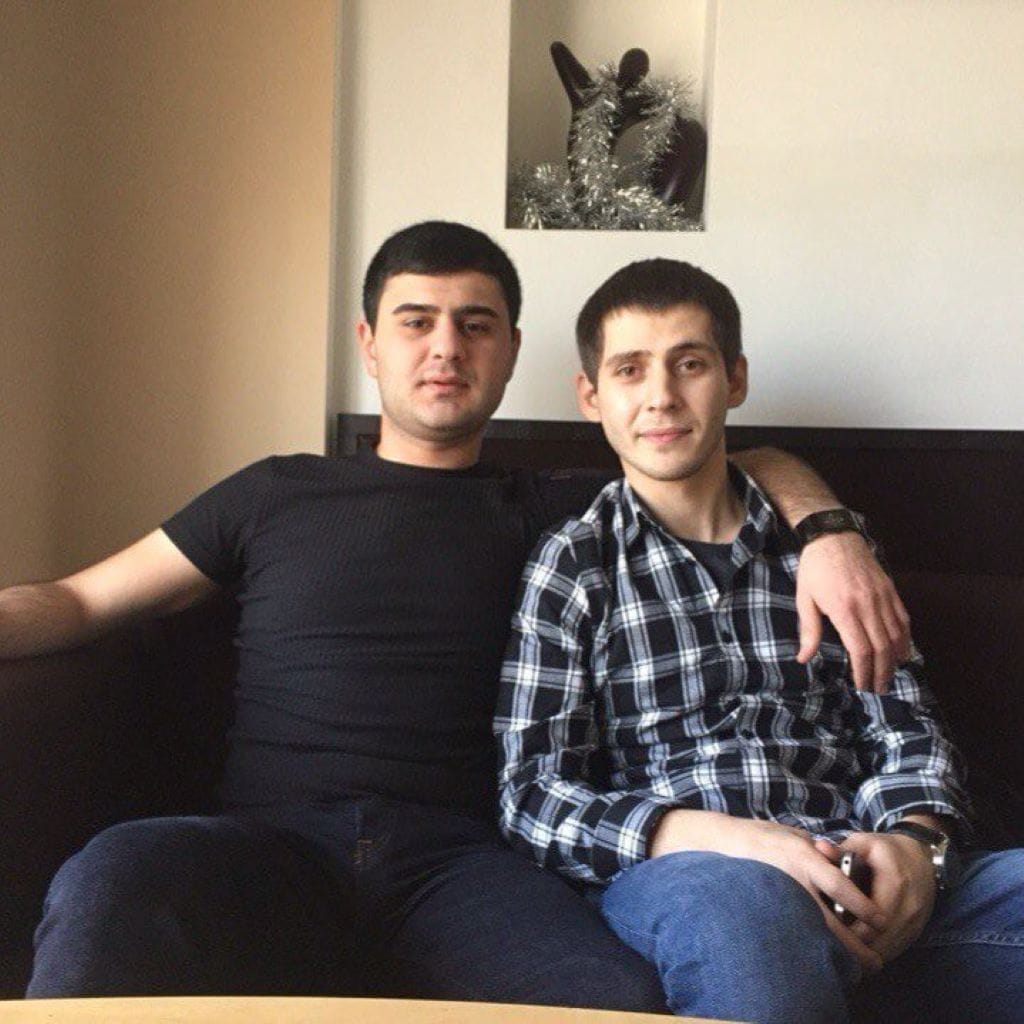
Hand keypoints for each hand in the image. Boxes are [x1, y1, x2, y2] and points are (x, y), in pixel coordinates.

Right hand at [651, 811, 887, 972]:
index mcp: (804, 857)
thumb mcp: (795, 835)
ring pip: (814, 934)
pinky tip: (823, 958)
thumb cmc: (764, 836)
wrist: (723, 842)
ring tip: (855, 969)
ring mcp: (780, 897)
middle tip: (875, 964)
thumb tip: (843, 863)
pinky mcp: (768, 910)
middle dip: (856, 947)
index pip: (841, 886)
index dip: (864, 906)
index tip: (882, 921)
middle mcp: (794, 880)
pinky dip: (813, 948)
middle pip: (831, 923)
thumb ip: (818, 851)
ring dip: (836, 954)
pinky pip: (796, 932)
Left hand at [795, 532, 910, 691]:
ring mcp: (882, 596)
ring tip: (889, 677)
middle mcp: (868, 605)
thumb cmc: (814, 568)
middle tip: (878, 690)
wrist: (833, 535)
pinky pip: (903, 619)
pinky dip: (905, 639)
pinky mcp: (890, 589)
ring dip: (894, 660)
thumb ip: (809, 630)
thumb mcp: (804, 598)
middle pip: (882, 648)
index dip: (863, 672)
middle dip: (881, 673)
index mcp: (844, 609)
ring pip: (896, 636)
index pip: (861, 650)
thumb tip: (803, 658)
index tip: (861, 686)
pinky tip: (902, 653)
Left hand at [839, 831, 935, 961]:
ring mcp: (917, 920)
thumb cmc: (886, 850)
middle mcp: (910, 905)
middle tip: (834, 945)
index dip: (854, 927)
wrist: (920, 857)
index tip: (832, 929)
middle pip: (882, 936)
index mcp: (896, 882)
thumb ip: (842, 849)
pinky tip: (862, 949)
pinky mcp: (917, 929)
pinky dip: (879, 950)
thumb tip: (819, 848)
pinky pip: (898, 947)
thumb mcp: (865, 843)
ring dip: (869, 951)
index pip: (875, 915)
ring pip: (891, 946)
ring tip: (845, 952)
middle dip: (858, 943)